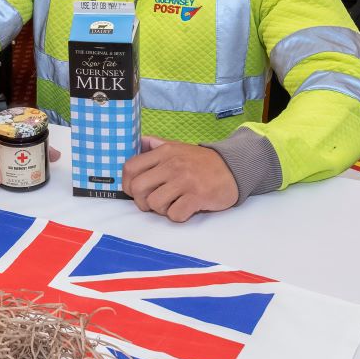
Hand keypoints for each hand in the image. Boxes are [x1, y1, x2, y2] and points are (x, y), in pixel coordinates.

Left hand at [122, 137, 237, 221]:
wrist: (233, 169)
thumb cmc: (201, 162)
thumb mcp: (177, 147)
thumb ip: (155, 145)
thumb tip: (136, 142)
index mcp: (164, 152)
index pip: (130, 167)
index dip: (126, 184)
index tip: (134, 191)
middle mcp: (172, 165)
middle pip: (137, 188)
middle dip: (141, 201)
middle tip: (153, 202)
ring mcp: (185, 180)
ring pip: (154, 204)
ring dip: (161, 210)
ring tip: (173, 204)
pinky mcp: (197, 196)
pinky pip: (174, 214)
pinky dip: (178, 216)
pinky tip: (186, 208)